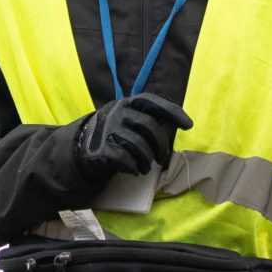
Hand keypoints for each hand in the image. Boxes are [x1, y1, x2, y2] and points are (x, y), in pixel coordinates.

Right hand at [73, 93, 191, 180]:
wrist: (83, 148)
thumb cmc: (116, 134)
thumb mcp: (129, 120)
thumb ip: (150, 119)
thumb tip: (182, 123)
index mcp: (127, 103)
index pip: (152, 101)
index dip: (172, 111)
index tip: (188, 125)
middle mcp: (117, 112)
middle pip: (149, 126)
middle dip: (161, 145)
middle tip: (163, 159)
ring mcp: (108, 129)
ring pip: (139, 145)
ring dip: (147, 160)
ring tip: (146, 168)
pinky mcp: (102, 147)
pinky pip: (126, 158)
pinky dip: (134, 167)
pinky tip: (135, 170)